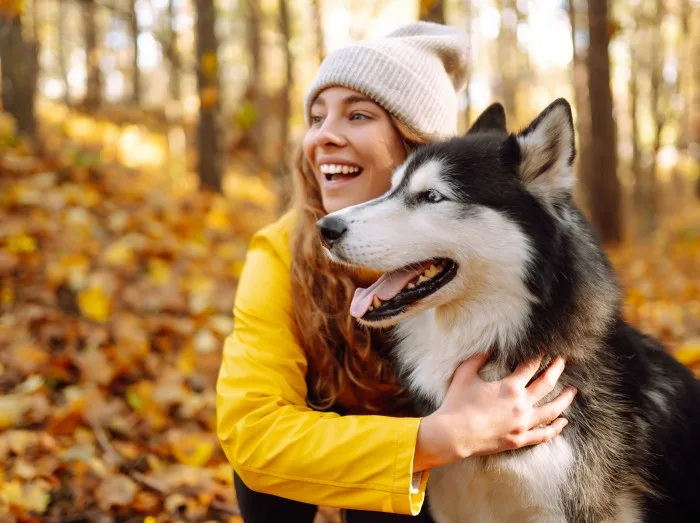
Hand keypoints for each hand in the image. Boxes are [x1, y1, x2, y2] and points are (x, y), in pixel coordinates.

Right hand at [413, 353, 576, 471]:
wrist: (454, 435)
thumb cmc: (457, 404)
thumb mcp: (464, 375)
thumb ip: (477, 359)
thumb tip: (488, 349)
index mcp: (510, 387)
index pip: (531, 366)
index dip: (539, 355)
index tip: (545, 349)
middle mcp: (521, 405)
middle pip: (547, 384)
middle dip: (556, 369)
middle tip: (563, 360)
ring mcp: (523, 424)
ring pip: (552, 410)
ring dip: (565, 399)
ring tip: (572, 390)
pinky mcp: (519, 440)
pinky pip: (544, 434)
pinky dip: (556, 428)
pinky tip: (563, 422)